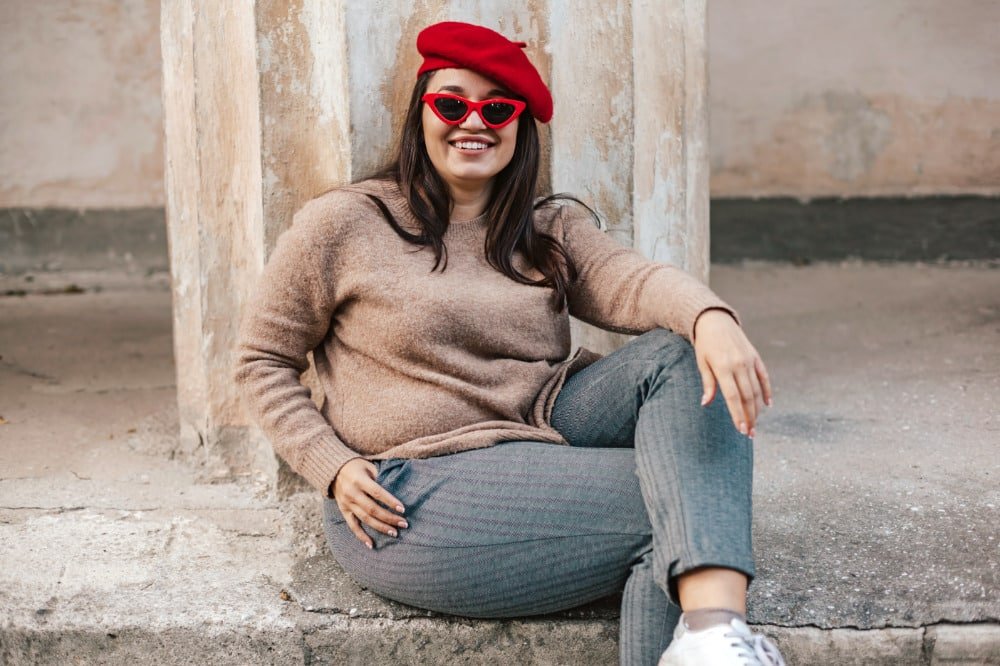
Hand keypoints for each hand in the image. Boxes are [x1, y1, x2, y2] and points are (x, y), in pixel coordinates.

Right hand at [331, 458, 407, 548]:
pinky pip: (352, 526)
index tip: (402, 509)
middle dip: (389, 518)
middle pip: (373, 509)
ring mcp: (346, 503)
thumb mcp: (368, 466)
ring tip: (394, 533)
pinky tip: (371, 544)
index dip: (390, 501)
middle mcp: (352, 493)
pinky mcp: (343, 510)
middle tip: (404, 524)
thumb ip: (378, 478)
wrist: (333, 470)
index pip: (377, 493)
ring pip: (365, 519)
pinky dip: (361, 536)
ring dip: (380, 527)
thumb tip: (392, 494)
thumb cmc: (356, 466)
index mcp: (359, 480)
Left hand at [693, 309, 772, 437]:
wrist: (715, 320)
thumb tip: (706, 404)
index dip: (737, 414)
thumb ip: (708, 383)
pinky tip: (767, 405)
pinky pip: (764, 377)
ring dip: (757, 409)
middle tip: (750, 434)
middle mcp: (739, 364)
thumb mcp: (702, 363)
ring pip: (757, 390)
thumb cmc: (705, 344)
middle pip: (747, 396)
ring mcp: (749, 360)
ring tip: (755, 425)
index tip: (741, 430)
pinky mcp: (756, 357)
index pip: (733, 397)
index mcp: (723, 367)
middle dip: (749, 417)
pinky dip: (767, 391)